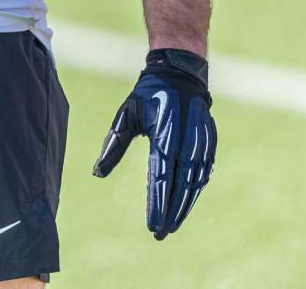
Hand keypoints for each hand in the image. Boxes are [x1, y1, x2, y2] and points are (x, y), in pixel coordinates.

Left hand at [93, 48, 216, 239]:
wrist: (179, 72)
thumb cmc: (147, 95)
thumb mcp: (126, 115)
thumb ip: (113, 145)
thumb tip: (97, 173)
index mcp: (164, 134)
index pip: (160, 177)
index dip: (157, 204)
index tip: (152, 225)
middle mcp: (185, 141)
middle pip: (179, 186)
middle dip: (171, 212)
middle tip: (161, 233)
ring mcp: (200, 142)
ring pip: (194, 183)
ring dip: (184, 206)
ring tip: (172, 225)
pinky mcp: (209, 142)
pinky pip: (203, 172)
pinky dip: (195, 191)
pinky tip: (187, 204)